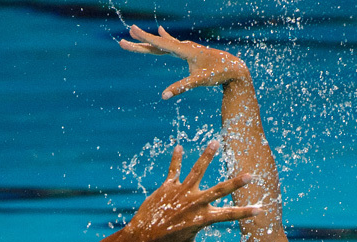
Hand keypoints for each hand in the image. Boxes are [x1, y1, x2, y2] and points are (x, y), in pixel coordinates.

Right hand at [119, 25, 247, 98]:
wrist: (234, 68)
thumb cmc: (217, 74)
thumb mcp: (199, 81)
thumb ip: (181, 87)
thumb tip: (164, 96)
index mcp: (184, 50)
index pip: (160, 44)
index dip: (144, 38)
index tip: (131, 30)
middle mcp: (184, 46)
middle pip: (157, 45)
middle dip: (140, 43)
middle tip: (122, 42)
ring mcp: (188, 48)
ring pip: (164, 44)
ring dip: (149, 41)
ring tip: (136, 33)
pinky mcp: (192, 52)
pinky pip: (174, 44)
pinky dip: (165, 39)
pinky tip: (162, 32)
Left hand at [126, 141, 258, 241]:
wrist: (144, 235)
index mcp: (203, 218)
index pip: (229, 215)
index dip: (245, 213)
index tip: (260, 209)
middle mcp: (195, 203)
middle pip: (219, 191)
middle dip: (236, 184)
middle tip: (250, 175)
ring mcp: (182, 193)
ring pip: (197, 171)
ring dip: (206, 156)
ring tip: (215, 142)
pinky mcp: (168, 186)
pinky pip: (174, 170)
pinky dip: (176, 159)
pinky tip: (178, 146)